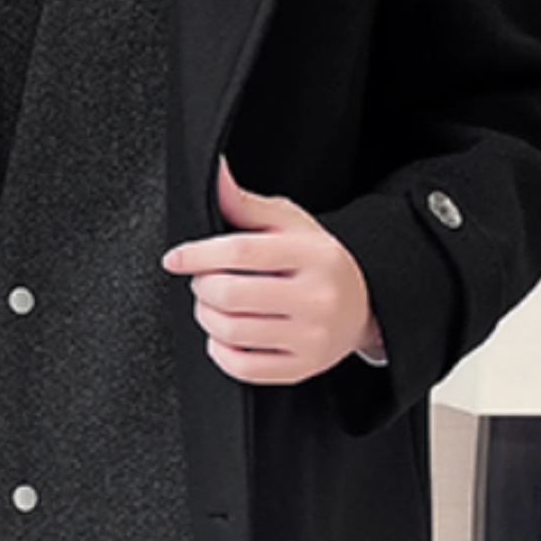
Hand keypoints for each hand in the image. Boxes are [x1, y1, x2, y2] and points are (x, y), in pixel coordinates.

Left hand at [160, 158, 382, 383]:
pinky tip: (225, 335)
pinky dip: (220, 350)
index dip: (198, 255)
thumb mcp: (290, 224)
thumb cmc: (316, 261)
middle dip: (203, 287)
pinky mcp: (302, 368)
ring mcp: (311, 337)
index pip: (241, 251)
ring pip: (231, 331)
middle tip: (204, 280)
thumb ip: (247, 203)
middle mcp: (317, 298)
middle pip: (231, 294)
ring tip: (213, 304)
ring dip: (206, 317)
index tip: (175, 259)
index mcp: (314, 254)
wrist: (364, 306)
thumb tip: (215, 172)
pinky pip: (241, 367)